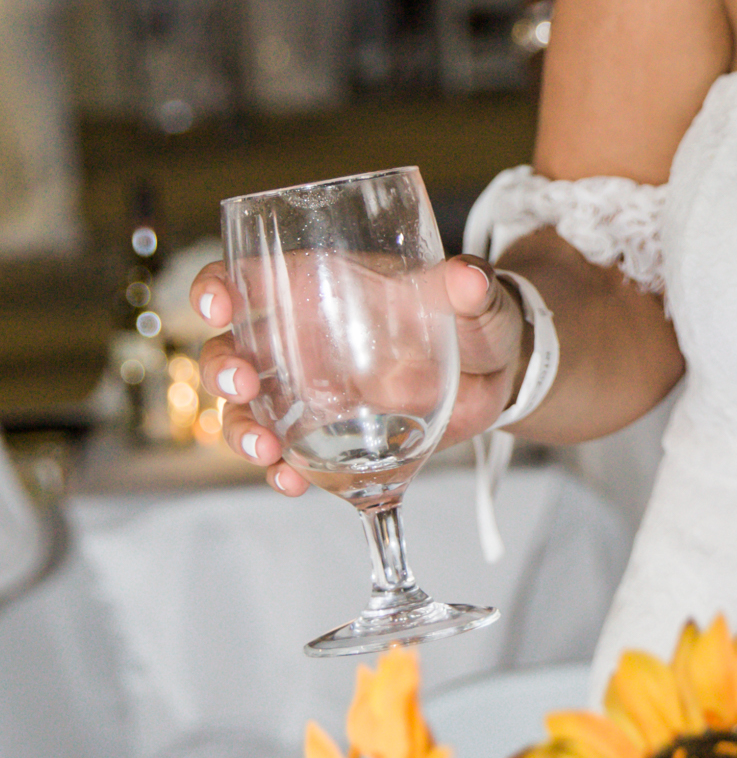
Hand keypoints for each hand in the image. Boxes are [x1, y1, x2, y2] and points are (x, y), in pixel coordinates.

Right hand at [194, 256, 526, 492]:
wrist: (497, 377)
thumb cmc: (471, 319)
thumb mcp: (473, 299)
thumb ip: (469, 289)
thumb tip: (470, 280)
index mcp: (324, 288)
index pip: (251, 275)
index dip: (218, 286)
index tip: (218, 305)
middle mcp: (302, 339)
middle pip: (231, 348)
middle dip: (223, 368)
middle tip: (245, 386)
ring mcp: (309, 392)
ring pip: (246, 409)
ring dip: (242, 430)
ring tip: (266, 450)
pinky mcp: (329, 435)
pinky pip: (287, 455)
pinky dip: (281, 471)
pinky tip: (294, 482)